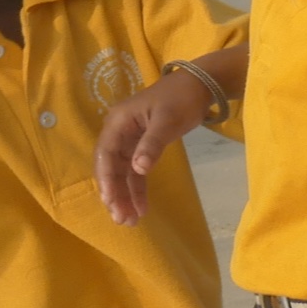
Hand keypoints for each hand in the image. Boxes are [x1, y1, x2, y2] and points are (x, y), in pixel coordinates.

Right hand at [95, 68, 211, 224]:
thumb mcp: (167, 121)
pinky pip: (135, 171)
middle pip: (111, 167)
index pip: (106, 155)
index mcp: (118, 122)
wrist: (200, 86)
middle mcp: (119, 131)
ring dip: (125, 196)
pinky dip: (138, 189)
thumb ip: (152, 144)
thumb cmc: (181, 98)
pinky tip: (141, 208)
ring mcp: (130, 140)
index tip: (111, 202)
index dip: (107, 180)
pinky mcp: (142, 146)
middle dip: (115, 193)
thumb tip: (137, 169)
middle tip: (121, 219)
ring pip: (122, 173)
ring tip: (129, 221)